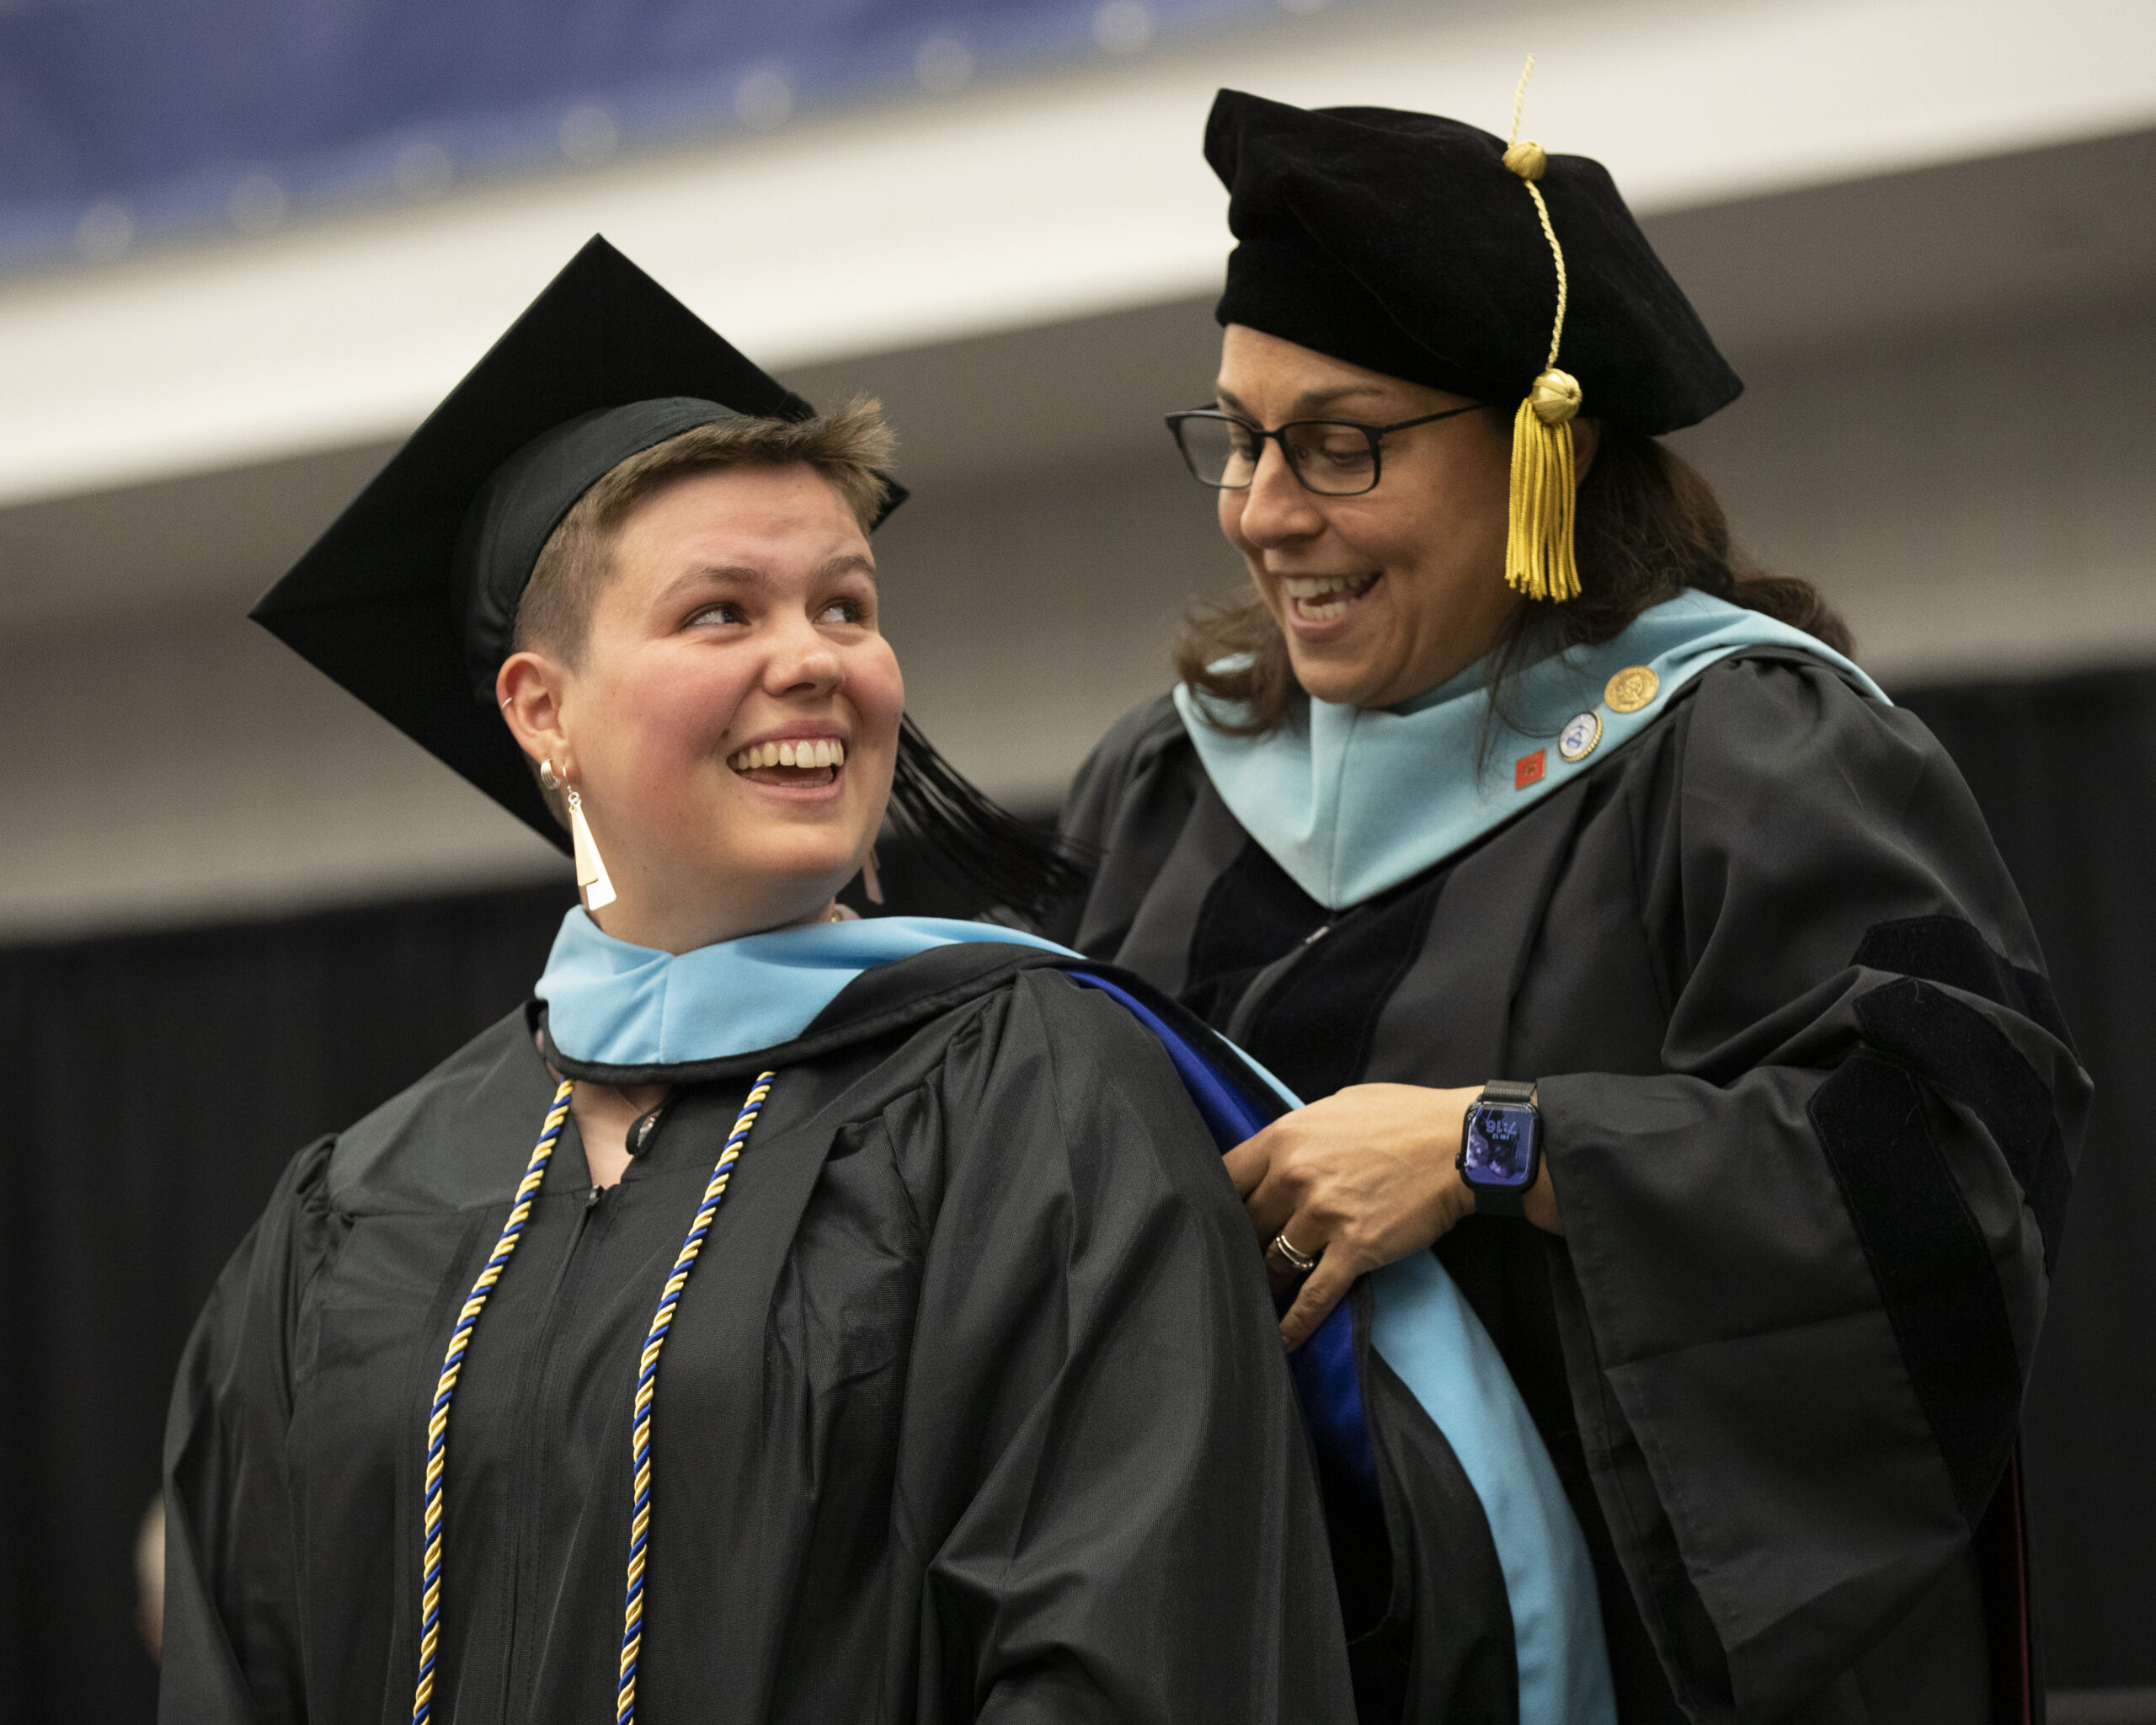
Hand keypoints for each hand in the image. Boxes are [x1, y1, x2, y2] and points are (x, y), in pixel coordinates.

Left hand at [1225, 1083, 1561, 1346]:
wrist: (1461, 1144)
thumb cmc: (1402, 1117)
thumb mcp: (1337, 1106)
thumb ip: (1297, 1133)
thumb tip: (1275, 1155)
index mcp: (1284, 1137)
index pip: (1223, 1175)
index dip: (1210, 1200)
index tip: (1206, 1218)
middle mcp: (1295, 1177)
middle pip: (1242, 1224)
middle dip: (1235, 1246)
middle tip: (1227, 1265)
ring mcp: (1324, 1216)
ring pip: (1273, 1262)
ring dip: (1261, 1285)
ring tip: (1248, 1303)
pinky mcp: (1355, 1250)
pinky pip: (1313, 1295)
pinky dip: (1293, 1323)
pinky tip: (1279, 1342)